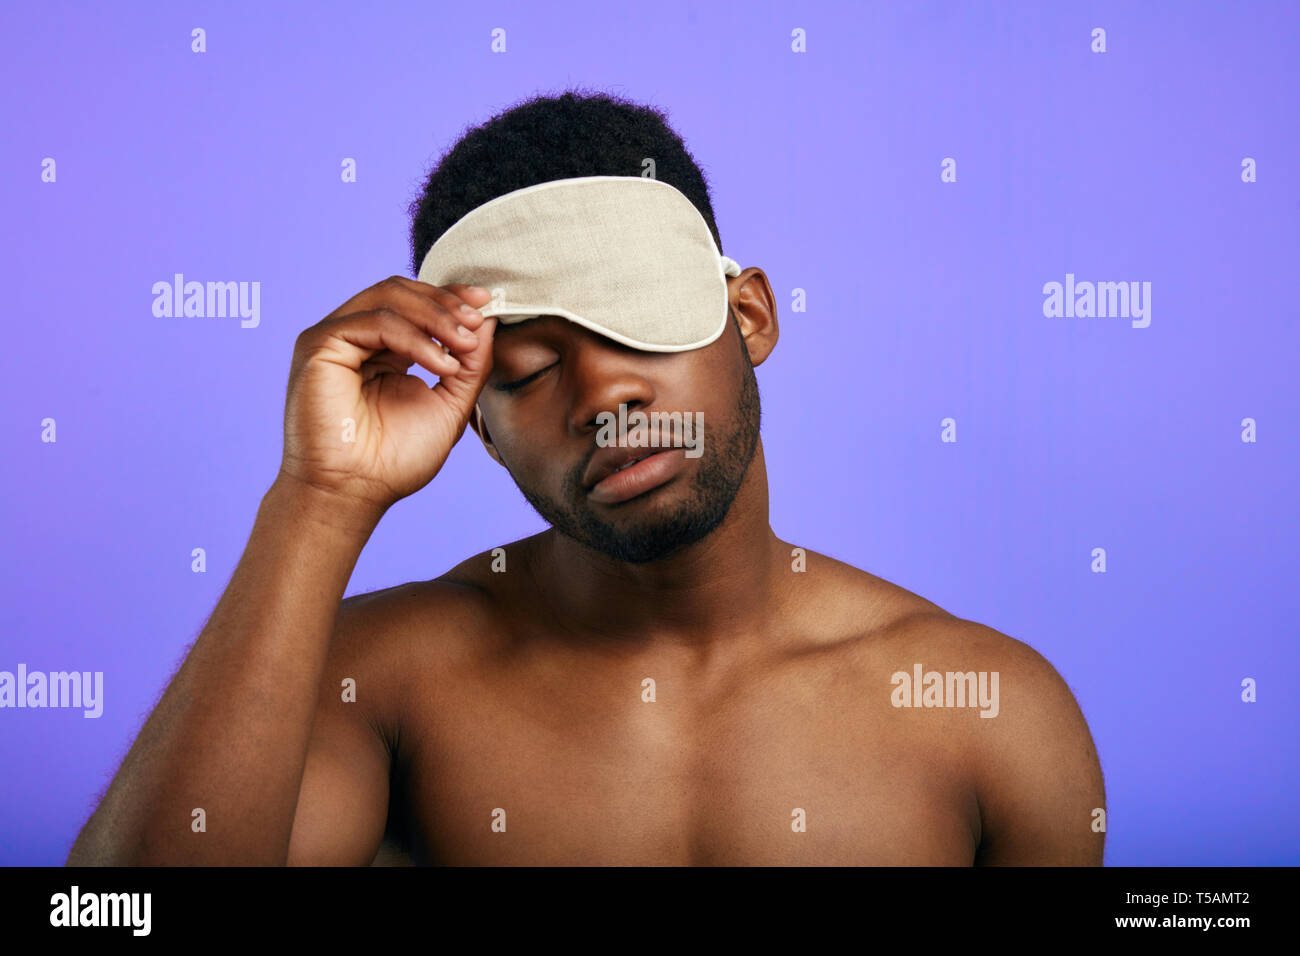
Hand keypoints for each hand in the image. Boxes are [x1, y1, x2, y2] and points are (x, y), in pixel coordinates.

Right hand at [278, 276, 496, 514]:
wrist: (356, 493)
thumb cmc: (395, 460)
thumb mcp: (450, 404)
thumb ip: (470, 363)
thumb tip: (488, 319)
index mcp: (382, 349)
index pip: (414, 303)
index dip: (451, 297)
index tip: (487, 301)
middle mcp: (355, 338)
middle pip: (401, 291)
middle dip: (446, 302)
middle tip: (477, 320)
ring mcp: (335, 338)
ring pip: (389, 297)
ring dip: (436, 316)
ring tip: (464, 344)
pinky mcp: (320, 345)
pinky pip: (375, 322)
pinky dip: (415, 338)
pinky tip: (441, 363)